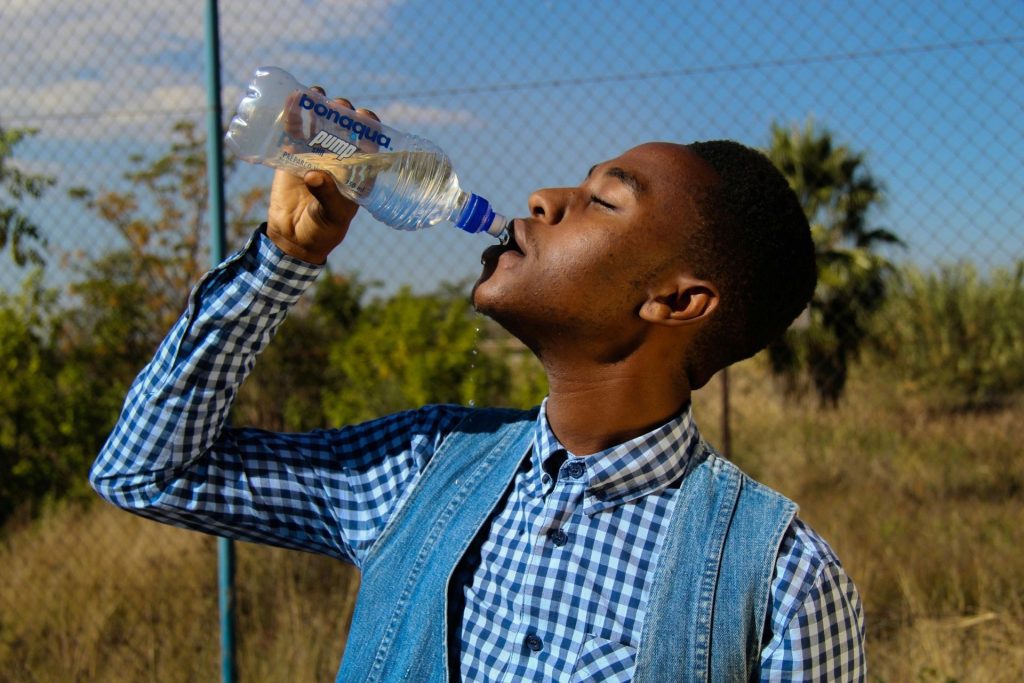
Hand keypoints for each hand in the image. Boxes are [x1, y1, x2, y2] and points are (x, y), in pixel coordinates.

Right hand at [266, 88, 381, 263]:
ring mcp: (317, 155)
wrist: (293, 237)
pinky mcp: (294, 155)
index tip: (363, 117)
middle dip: (343, 113)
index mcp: (358, 172)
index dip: (369, 127)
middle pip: (345, 128)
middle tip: (338, 106)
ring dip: (319, 107)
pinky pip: (295, 131)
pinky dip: (293, 115)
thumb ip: (326, 195)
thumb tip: (315, 173)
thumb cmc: (322, 229)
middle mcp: (340, 159)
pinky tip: (292, 100)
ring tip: (315, 94)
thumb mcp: (330, 215)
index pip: (369, 143)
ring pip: (321, 124)